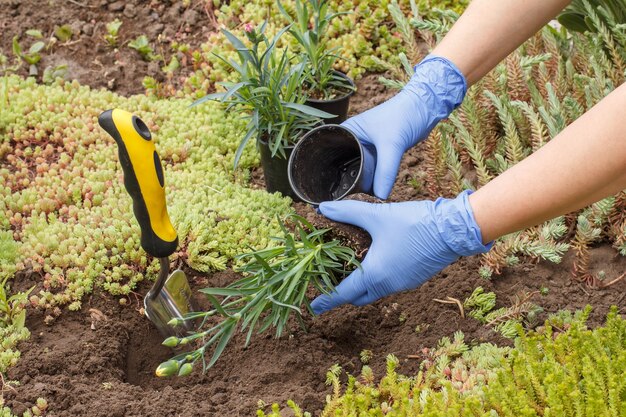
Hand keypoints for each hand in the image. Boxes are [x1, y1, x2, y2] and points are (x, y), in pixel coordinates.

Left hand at [311, 190, 491, 314]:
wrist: (454, 229)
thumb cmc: (414, 223)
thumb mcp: (377, 215)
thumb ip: (348, 211)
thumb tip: (322, 208)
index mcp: (375, 274)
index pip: (344, 293)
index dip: (327, 300)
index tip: (314, 307)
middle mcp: (389, 284)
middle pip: (359, 297)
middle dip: (342, 294)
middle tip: (329, 285)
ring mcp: (404, 284)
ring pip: (375, 291)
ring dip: (361, 286)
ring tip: (348, 271)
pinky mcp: (415, 278)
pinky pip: (389, 285)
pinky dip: (377, 279)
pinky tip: (375, 261)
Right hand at [342, 55, 466, 198]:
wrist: (426, 107)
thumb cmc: (405, 116)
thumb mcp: (392, 145)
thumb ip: (386, 171)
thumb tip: (380, 197)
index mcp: (347, 131)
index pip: (329, 153)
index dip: (327, 171)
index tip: (328, 190)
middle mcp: (353, 138)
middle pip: (342, 164)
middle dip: (343, 180)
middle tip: (342, 199)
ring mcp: (366, 145)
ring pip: (357, 168)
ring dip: (359, 180)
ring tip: (355, 198)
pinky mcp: (378, 152)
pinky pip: (370, 169)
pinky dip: (371, 178)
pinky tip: (371, 191)